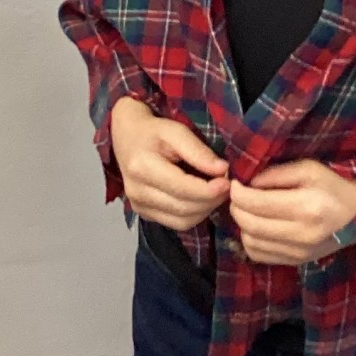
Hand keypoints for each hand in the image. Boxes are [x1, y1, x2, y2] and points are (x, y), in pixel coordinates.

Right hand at [109, 96, 229, 229]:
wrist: (127, 137)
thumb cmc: (153, 131)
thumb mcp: (176, 131)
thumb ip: (198, 151)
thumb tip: (222, 170)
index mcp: (143, 168)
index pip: (183, 189)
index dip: (209, 190)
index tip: (228, 182)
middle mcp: (137, 192)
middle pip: (184, 208)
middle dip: (211, 201)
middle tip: (226, 186)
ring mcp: (138, 206)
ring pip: (182, 221)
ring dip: (205, 210)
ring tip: (215, 192)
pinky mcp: (143, 213)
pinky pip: (176, 224)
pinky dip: (194, 215)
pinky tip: (201, 199)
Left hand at [228, 159, 355, 265]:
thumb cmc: (335, 185)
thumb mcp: (309, 169)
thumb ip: (276, 174)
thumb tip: (247, 183)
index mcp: (305, 207)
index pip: (254, 203)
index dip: (237, 192)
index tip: (236, 182)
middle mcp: (301, 234)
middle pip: (248, 223)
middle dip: (236, 206)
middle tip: (239, 195)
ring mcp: (298, 252)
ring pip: (250, 241)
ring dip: (242, 224)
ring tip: (249, 210)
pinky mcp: (296, 261)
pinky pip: (258, 255)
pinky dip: (251, 240)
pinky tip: (259, 227)